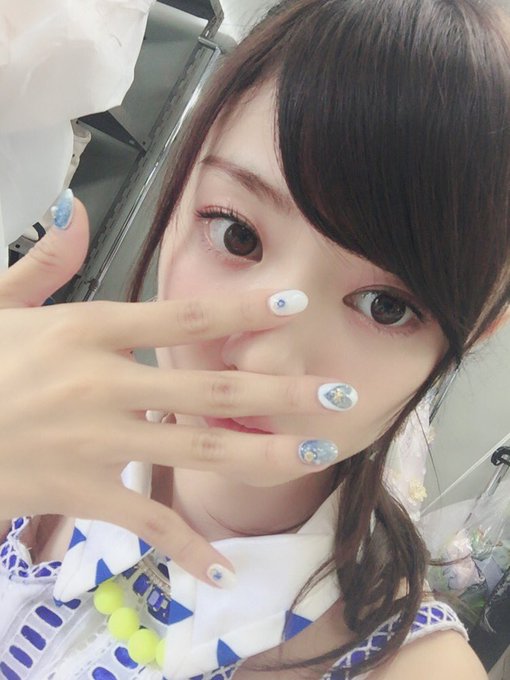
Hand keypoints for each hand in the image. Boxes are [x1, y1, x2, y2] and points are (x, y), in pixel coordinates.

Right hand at [0, 199, 340, 584]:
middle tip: (339, 393)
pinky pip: (142, 521)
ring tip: (314, 453)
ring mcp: (94, 440)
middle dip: (280, 390)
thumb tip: (75, 208)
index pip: (182, 315)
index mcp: (88, 329)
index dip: (243, 307)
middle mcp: (103, 382)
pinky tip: (220, 567)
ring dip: (261, 452)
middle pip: (210, 386)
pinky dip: (184, 545)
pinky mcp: (77, 491)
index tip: (296, 302)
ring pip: (195, 448)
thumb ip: (45, 260)